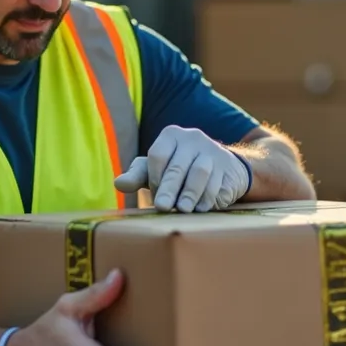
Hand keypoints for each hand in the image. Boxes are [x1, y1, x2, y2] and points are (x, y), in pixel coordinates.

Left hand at [114, 125, 250, 211]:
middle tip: (164, 207)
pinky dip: (208, 197)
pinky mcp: (227, 165)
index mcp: (171, 135)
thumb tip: (118, 184)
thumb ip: (137, 176)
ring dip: (190, 193)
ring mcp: (212, 150)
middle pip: (178, 165)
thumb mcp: (156, 170)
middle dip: (170, 188)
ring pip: (200, 172)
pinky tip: (200, 208)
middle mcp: (192, 138)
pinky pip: (217, 182)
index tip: (155, 196)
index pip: (158, 154)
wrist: (219, 167)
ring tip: (184, 209)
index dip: (155, 177)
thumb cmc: (179, 169)